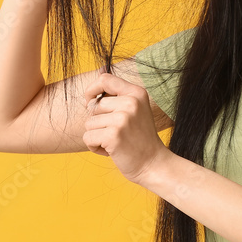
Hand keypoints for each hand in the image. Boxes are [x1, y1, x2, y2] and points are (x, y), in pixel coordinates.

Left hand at [82, 68, 170, 184]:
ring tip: (115, 142)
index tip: (90, 102)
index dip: (92, 90)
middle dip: (98, 122)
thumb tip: (96, 78)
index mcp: (137, 93)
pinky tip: (111, 150)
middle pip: (93, 106)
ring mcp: (122, 119)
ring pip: (89, 123)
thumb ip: (118, 96)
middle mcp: (131, 103)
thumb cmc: (140, 138)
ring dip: (97, 136)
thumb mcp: (135, 110)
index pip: (105, 79)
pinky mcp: (113, 135)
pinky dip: (94, 147)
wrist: (153, 163)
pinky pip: (88, 137)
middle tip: (116, 133)